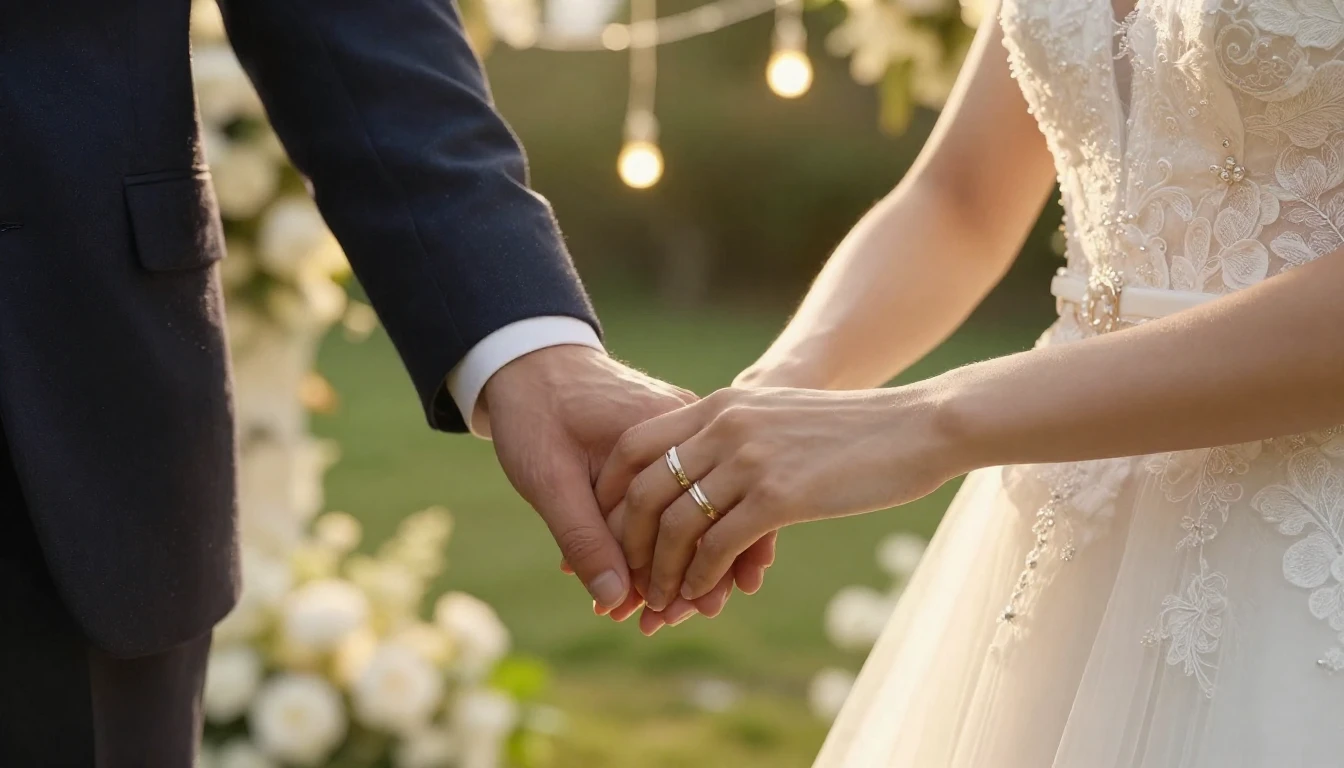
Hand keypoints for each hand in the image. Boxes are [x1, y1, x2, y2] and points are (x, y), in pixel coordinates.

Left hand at [485, 346, 696, 613]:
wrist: (526, 359)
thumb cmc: (534, 413)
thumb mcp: (551, 479)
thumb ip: (583, 537)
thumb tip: (614, 598)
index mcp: (663, 428)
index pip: (694, 510)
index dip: (691, 565)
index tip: (679, 612)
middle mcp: (685, 425)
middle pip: (705, 510)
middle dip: (694, 569)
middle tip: (679, 618)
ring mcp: (682, 431)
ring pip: (696, 504)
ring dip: (684, 553)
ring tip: (670, 605)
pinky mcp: (669, 440)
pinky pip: (681, 491)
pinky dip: (670, 528)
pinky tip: (660, 567)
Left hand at [596, 384, 959, 609]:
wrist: (917, 427)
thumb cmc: (852, 431)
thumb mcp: (778, 418)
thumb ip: (735, 435)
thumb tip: (703, 472)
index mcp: (720, 404)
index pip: (635, 444)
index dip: (612, 493)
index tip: (606, 531)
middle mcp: (724, 425)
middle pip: (646, 489)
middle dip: (627, 542)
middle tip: (624, 578)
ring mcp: (750, 459)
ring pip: (677, 523)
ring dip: (662, 570)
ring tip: (660, 599)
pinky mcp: (779, 495)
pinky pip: (718, 545)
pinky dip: (701, 576)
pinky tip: (702, 593)